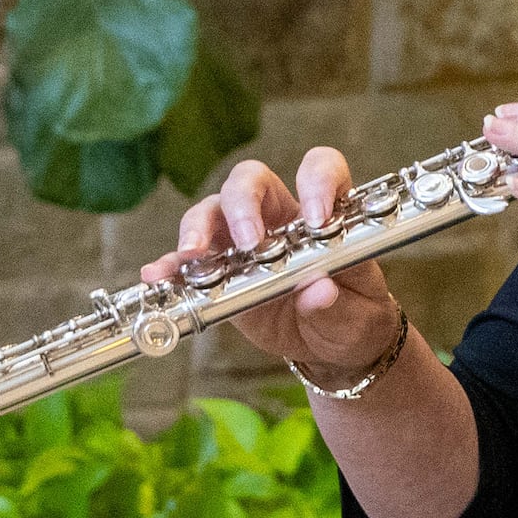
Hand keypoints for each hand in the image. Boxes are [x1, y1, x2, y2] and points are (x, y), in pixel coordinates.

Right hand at [145, 148, 404, 375]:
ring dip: (198, 227)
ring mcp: (243, 240)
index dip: (317, 181)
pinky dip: (171, 264)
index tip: (315, 217)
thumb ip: (337, 304)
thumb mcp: (358, 317)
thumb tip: (318, 290)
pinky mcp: (219, 269)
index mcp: (325, 215)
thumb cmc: (354, 316)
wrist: (333, 347)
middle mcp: (280, 218)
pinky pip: (187, 259)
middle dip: (243, 203)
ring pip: (212, 210)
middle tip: (249, 241)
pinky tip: (159, 275)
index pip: (321, 169)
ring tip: (194, 254)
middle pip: (251, 181)